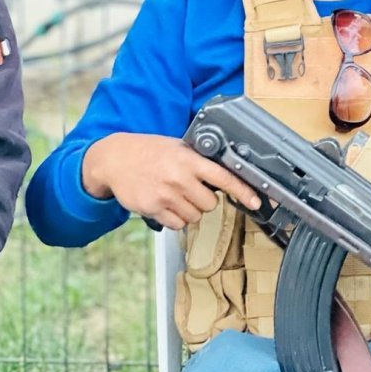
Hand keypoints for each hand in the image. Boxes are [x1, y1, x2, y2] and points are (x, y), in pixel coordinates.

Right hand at [82, 132, 260, 229]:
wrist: (115, 159)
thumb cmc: (148, 151)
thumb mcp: (177, 147)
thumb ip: (198, 160)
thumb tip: (223, 172)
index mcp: (189, 160)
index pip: (223, 177)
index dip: (243, 190)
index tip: (255, 200)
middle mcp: (179, 178)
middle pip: (210, 204)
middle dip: (205, 199)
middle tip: (191, 188)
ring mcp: (166, 195)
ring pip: (194, 216)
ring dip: (190, 209)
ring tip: (176, 194)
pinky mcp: (153, 209)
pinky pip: (177, 224)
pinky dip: (176, 218)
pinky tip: (166, 203)